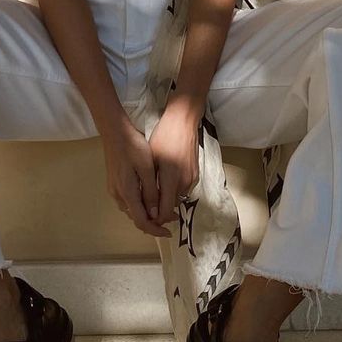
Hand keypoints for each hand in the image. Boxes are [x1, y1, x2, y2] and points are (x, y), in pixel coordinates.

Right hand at [100, 119, 170, 237]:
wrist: (115, 131)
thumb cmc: (133, 146)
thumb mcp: (147, 168)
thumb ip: (151, 192)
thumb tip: (155, 214)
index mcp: (127, 193)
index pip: (141, 221)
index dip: (156, 230)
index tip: (169, 231)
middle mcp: (118, 195)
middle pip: (135, 217)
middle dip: (153, 221)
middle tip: (171, 215)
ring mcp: (114, 189)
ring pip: (132, 209)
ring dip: (146, 213)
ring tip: (163, 207)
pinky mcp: (114, 183)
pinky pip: (128, 201)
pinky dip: (140, 205)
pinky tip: (150, 197)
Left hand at [147, 108, 199, 227]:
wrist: (183, 122)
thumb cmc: (163, 137)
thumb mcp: (152, 160)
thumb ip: (150, 185)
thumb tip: (148, 205)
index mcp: (171, 178)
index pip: (165, 211)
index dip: (155, 219)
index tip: (146, 217)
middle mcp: (184, 182)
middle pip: (171, 207)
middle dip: (160, 210)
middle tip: (146, 205)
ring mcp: (192, 178)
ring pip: (177, 198)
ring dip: (167, 199)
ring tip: (154, 192)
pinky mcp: (196, 174)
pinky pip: (183, 189)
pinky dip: (173, 190)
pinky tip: (164, 182)